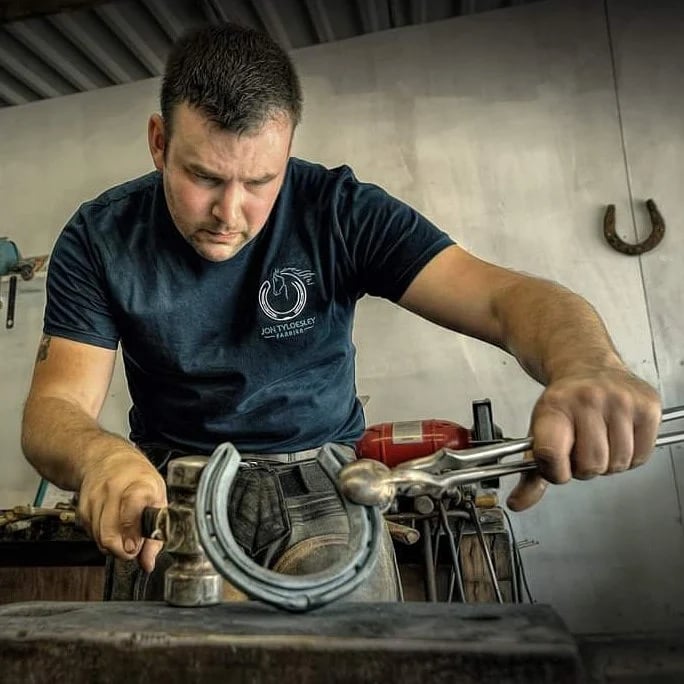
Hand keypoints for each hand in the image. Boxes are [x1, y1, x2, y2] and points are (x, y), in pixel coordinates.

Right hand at [78, 448, 166, 571]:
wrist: (106, 458)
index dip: (132, 536)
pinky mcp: (81, 508)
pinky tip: (111, 524)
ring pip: (99, 538)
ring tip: (124, 533)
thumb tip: (148, 562)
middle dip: (121, 550)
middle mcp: (114, 490)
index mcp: (139, 484)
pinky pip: (90, 534)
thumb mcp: (158, 496)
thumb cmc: (137, 476)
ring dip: (112, 544)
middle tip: (132, 549)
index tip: (136, 547)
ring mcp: (95, 498)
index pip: (131, 514)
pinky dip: (101, 536)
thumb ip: (156, 532)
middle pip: (109, 533)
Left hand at [507, 366, 660, 510]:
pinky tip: (618, 437)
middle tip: (580, 448)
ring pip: (617, 464)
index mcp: (553, 407)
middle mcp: (587, 399)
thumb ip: (531, 472)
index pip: (551, 455)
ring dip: (608, 462)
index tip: (556, 465)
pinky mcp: (646, 406)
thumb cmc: (563, 403)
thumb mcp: (539, 431)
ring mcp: (619, 401)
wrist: (586, 364)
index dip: (555, 470)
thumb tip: (518, 503)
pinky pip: (641, 456)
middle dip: (584, 466)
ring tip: (599, 440)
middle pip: (590, 466)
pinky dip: (630, 457)